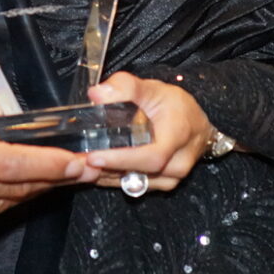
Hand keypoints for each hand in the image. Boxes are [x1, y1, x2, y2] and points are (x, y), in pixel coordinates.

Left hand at [82, 73, 217, 192]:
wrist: (194, 124)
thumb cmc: (175, 106)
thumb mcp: (152, 88)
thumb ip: (125, 87)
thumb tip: (97, 94)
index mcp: (178, 137)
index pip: (151, 157)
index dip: (121, 159)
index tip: (94, 157)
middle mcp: (178, 164)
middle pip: (139, 175)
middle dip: (106, 169)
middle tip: (78, 160)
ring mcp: (171, 178)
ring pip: (134, 184)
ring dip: (107, 176)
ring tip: (83, 164)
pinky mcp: (163, 184)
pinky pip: (135, 186)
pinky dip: (114, 178)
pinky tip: (97, 169)